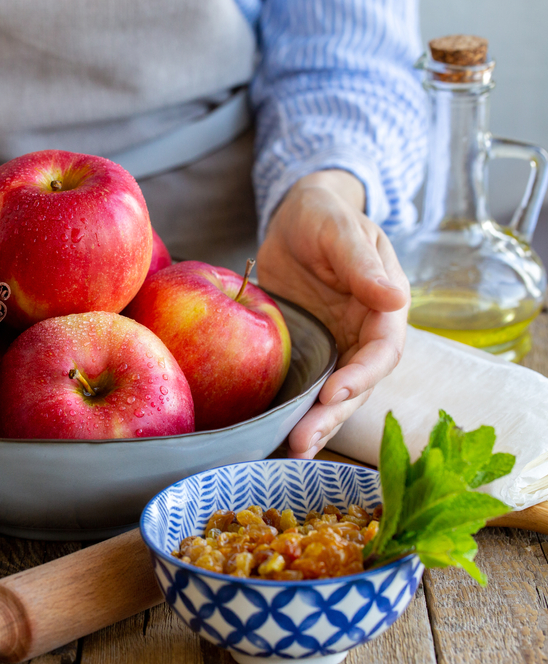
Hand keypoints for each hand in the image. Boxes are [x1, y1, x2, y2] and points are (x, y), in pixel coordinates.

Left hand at [256, 170, 409, 458]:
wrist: (295, 219)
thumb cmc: (323, 216)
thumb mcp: (341, 230)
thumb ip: (362, 264)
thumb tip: (395, 298)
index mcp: (383, 308)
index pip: (382, 351)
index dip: (361, 376)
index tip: (334, 393)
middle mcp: (363, 336)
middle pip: (357, 386)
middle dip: (331, 417)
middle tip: (302, 442)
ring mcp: (335, 349)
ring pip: (331, 396)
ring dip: (314, 425)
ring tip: (291, 452)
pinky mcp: (306, 355)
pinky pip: (303, 388)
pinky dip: (292, 413)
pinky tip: (272, 438)